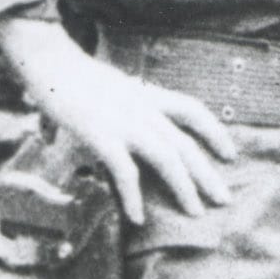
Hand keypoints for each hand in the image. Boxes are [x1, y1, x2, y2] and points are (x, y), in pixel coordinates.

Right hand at [0, 17, 236, 225]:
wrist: (49, 61)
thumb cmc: (75, 76)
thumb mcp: (114, 87)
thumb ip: (130, 105)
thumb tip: (136, 126)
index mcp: (148, 94)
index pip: (193, 110)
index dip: (215, 132)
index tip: (230, 154)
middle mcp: (144, 109)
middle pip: (186, 144)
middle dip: (208, 174)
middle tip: (225, 199)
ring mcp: (125, 122)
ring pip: (167, 159)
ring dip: (184, 189)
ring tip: (196, 213)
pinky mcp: (102, 135)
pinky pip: (125, 172)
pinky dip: (134, 197)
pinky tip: (139, 217)